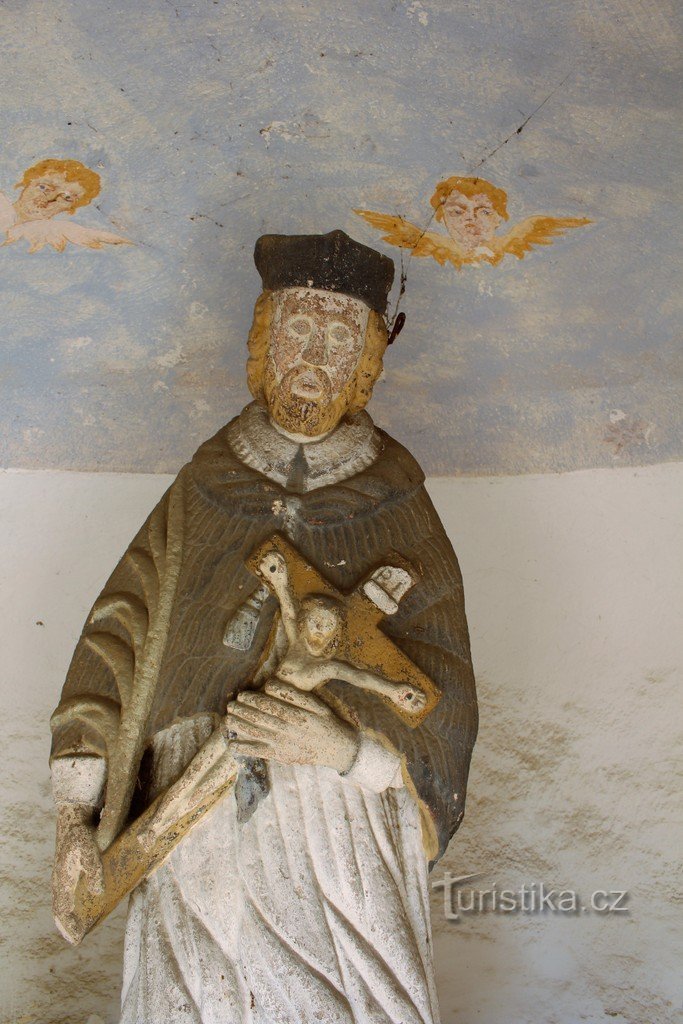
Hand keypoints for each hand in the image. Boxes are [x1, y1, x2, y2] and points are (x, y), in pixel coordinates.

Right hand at [52, 804, 103, 941]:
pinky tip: (77, 902)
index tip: (75, 940)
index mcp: (62, 880)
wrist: (73, 815)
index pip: (62, 911)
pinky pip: (63, 892)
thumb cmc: (81, 834)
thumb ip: (94, 872)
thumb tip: (98, 893)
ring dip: (65, 914)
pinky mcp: (64, 869)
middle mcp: (58, 880)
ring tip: (76, 925)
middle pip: (59, 909)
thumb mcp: (90, 852)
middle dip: (66, 924)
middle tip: (75, 937)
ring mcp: (60, 875)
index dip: (68, 927)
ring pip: (60, 900)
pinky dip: (66, 902)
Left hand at [225, 681, 358, 773]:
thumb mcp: (316, 704)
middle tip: (230, 704)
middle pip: (259, 719)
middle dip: (242, 711)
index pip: (269, 706)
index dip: (253, 700)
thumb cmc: (325, 721)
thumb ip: (294, 695)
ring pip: (256, 734)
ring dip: (239, 727)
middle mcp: (287, 730)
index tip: (242, 694)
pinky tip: (231, 745)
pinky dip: (244, 749)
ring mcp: (282, 745)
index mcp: (296, 715)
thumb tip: (271, 684)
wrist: (336, 748)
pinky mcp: (281, 756)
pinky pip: (259, 753)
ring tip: (227, 719)